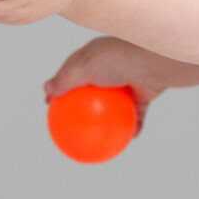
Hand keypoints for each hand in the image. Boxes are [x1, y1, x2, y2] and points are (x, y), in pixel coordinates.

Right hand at [44, 37, 169, 137]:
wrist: (151, 63)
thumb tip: (46, 90)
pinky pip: (135, 115)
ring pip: (114, 106)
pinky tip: (124, 141)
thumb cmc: (116, 61)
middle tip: (69, 124)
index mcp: (95, 57)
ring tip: (95, 138)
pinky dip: (131, 127)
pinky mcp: (142, 94)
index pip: (72, 72)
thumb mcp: (85, 67)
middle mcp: (111, 69)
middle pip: (92, 91)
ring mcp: (127, 82)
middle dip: (81, 107)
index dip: (60, 86)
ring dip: (106, 121)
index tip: (50, 102)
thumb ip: (66, 79)